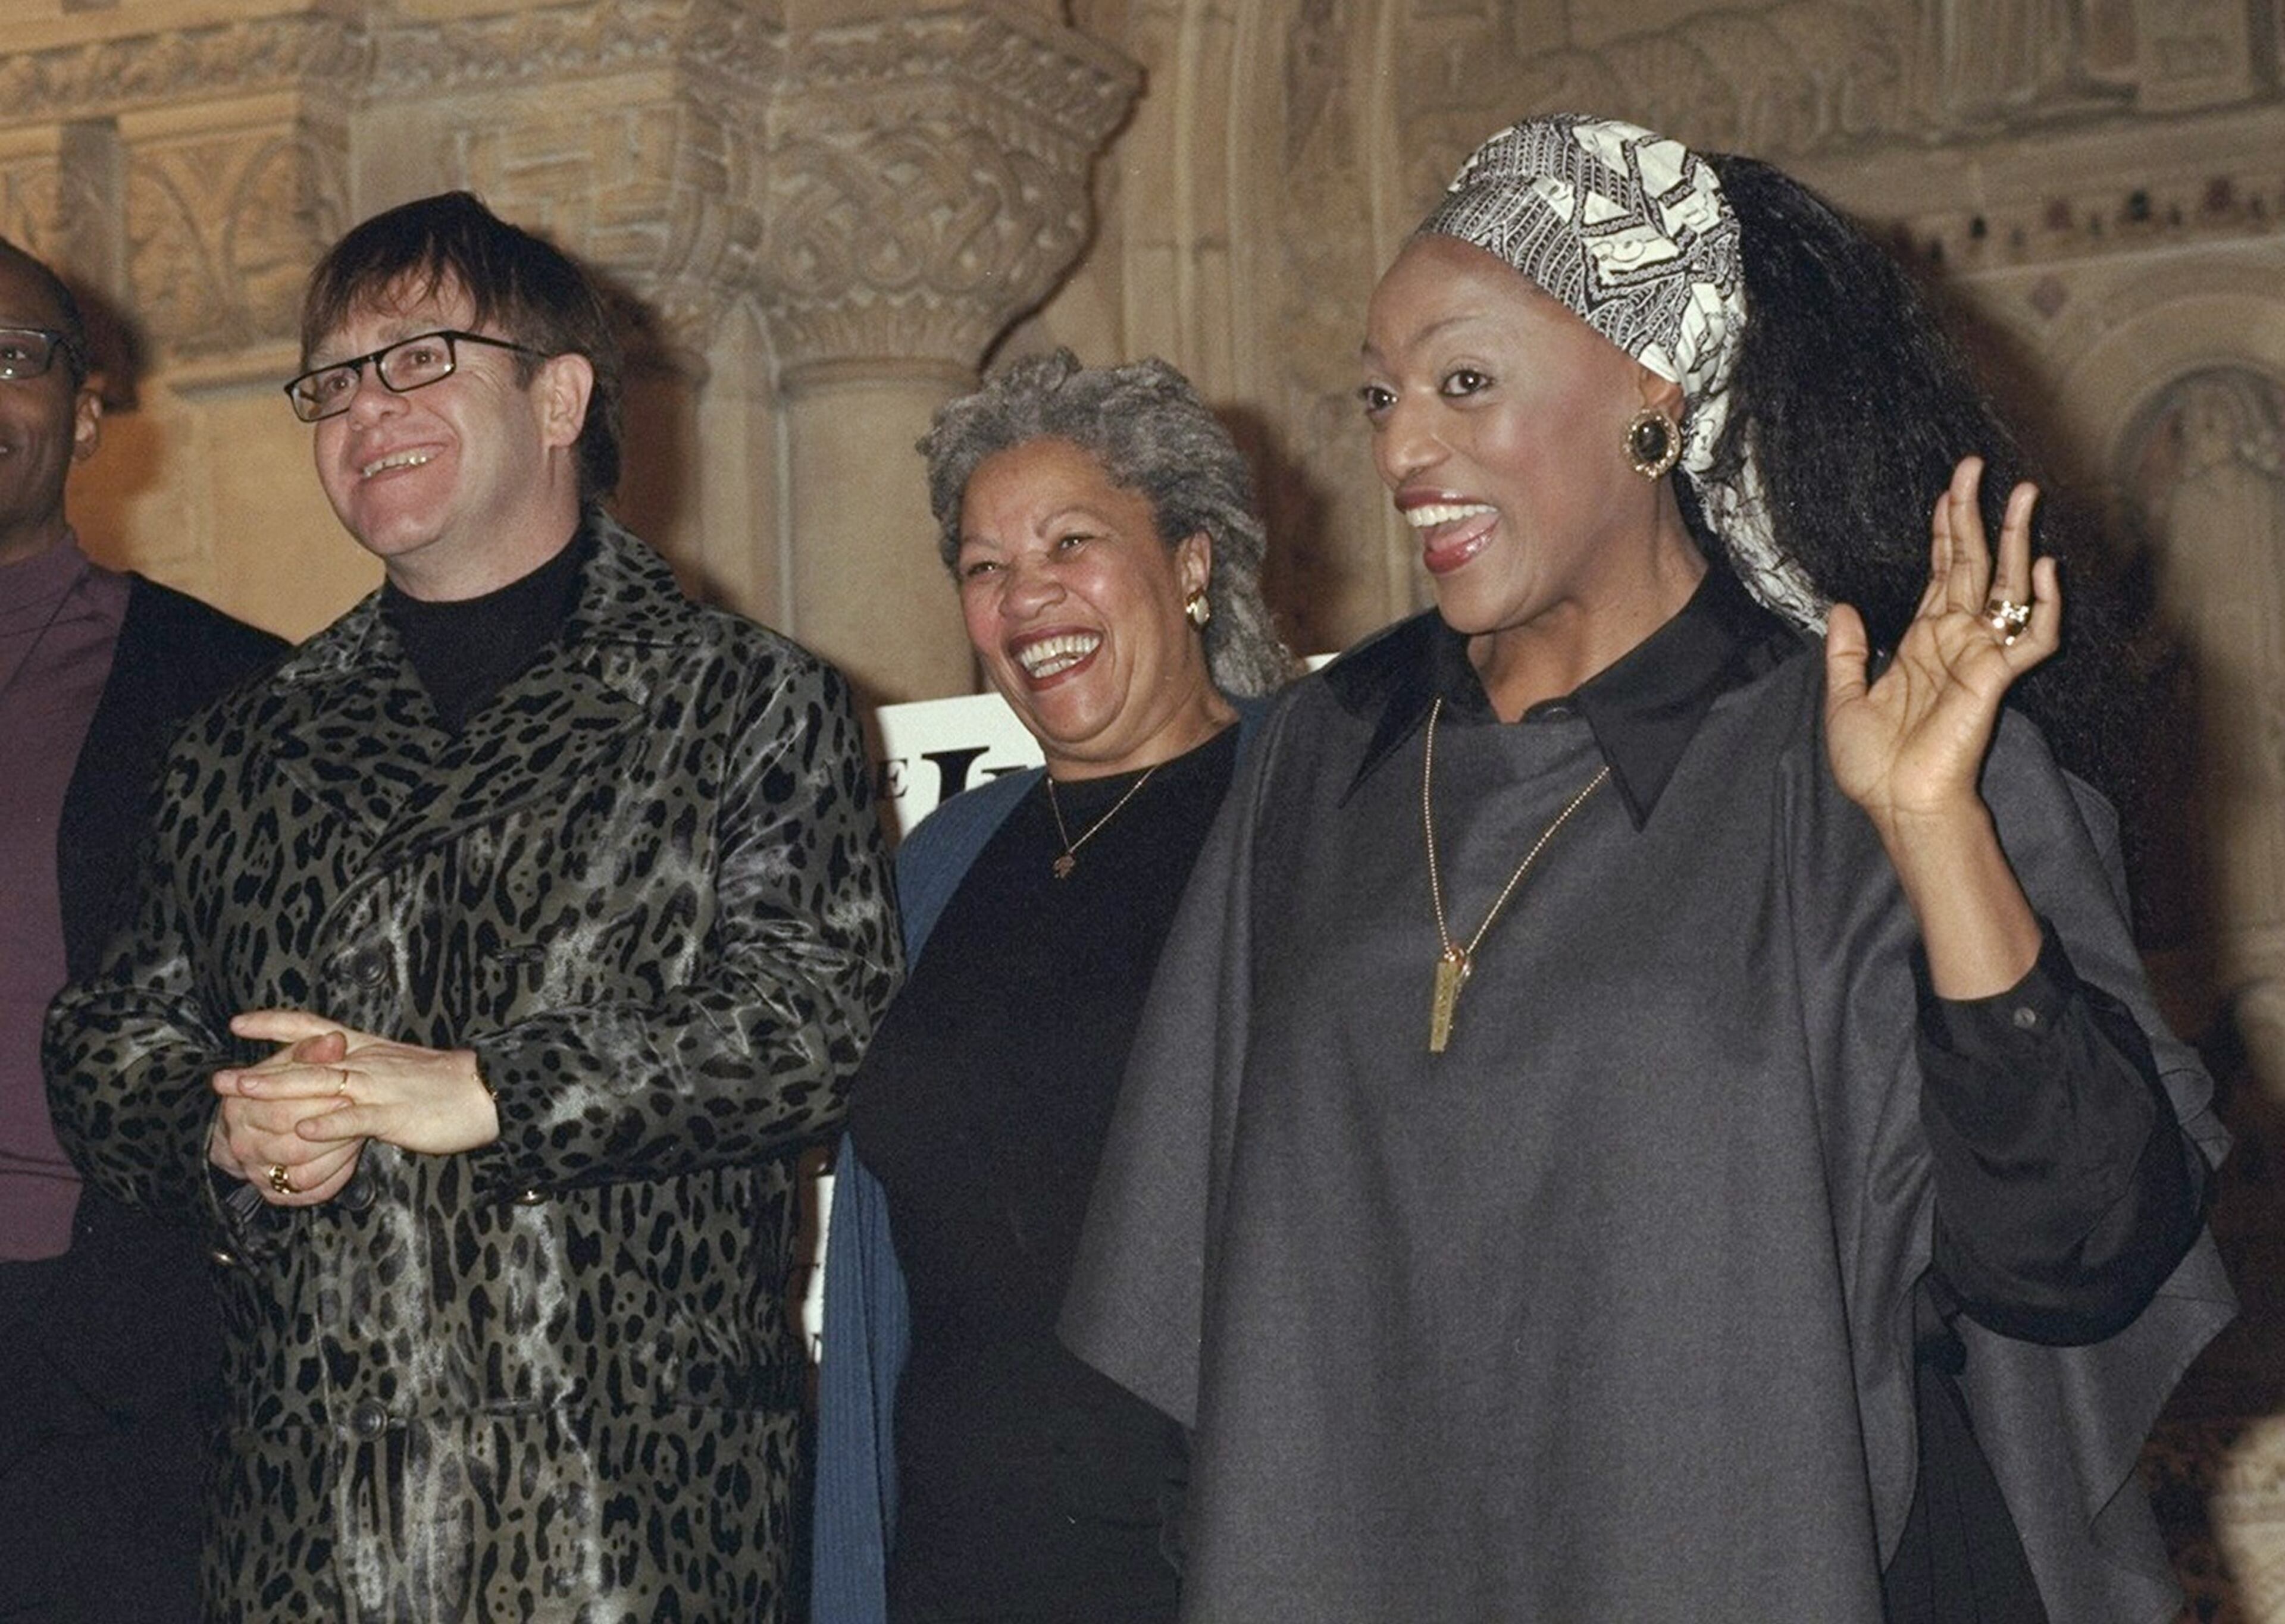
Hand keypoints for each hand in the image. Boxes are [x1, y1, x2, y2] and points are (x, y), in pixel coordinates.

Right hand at [209, 1027, 364, 1205]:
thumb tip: (335, 1041)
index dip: (316, 1102)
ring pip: (303, 1174)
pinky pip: (311, 1192)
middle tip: (356, 1112)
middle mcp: (242, 1144)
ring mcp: (258, 1173)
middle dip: (329, 1131)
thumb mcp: (289, 1061)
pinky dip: (334, 1176)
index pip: (279, 1110)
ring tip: (358, 1133)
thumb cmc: (278, 1084)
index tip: (346, 1092)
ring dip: (336, 1154)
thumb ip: (310, 1049)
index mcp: (238, 1108)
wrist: (253, 1124)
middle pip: (292, 1145)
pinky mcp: (277, 1193)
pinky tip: (350, 1156)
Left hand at [217, 1010, 498, 1160]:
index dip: (274, 1024)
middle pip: (306, 1060)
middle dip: (260, 1070)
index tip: (237, 1024)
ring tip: (243, 1096)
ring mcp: (381, 1088)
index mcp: (367, 1049)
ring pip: (323, 1085)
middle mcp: (368, 1062)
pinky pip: (359, 1119)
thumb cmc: (445, 1085)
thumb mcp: (399, 1069)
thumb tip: (336, 1074)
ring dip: (280, 1090)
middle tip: (220, 1079)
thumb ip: (365, 1071)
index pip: (314, 1028)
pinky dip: (331, 1125)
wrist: (487, 1090)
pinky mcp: (397, 1114)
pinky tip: (305, 1132)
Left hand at [1825, 456, 2060, 835]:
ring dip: (2016, 540)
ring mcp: (1980, 655)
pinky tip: (2044, 570)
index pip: (1938, 571)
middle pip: (1971, 562)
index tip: (1948, 488)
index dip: (1942, 528)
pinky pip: (2032, 638)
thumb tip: (1841, 607)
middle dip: (1975, 514)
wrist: (1894, 804)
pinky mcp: (1997, 679)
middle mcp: (1955, 639)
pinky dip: (2043, 606)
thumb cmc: (1873, 763)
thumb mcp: (1843, 698)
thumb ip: (1845, 652)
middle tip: (1975, 465)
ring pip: (2006, 585)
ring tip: (2023, 494)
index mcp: (1921, 640)